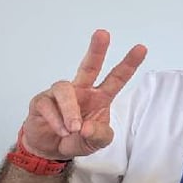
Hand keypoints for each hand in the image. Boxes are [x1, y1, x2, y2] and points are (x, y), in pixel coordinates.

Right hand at [21, 29, 146, 159]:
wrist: (51, 149)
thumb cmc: (78, 139)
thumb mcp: (97, 142)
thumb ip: (99, 136)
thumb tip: (85, 128)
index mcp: (100, 96)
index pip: (116, 78)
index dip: (128, 64)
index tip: (142, 48)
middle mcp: (81, 90)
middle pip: (89, 66)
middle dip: (96, 50)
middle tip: (103, 34)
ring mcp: (60, 94)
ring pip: (64, 89)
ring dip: (70, 111)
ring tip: (73, 128)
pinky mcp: (41, 102)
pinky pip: (48, 106)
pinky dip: (57, 121)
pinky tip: (62, 131)